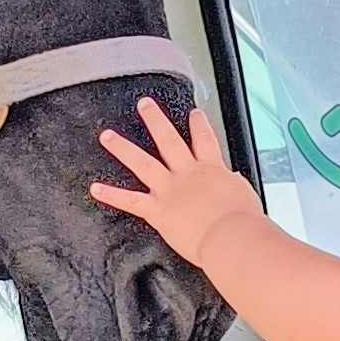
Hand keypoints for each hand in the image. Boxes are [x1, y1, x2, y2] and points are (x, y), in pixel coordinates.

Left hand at [92, 99, 263, 265]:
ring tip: (107, 136)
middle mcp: (187, 174)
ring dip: (123, 148)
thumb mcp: (244, 196)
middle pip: (168, 139)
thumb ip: (234, 185)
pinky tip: (96, 187)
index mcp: (211, 170)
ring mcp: (169, 189)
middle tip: (144, 104)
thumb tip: (233, 181)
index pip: (204, 140)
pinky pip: (131, 200)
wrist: (230, 236)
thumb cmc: (243, 221)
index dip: (198, 124)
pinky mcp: (158, 210)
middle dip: (155, 119)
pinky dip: (112, 195)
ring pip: (142, 162)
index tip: (194, 113)